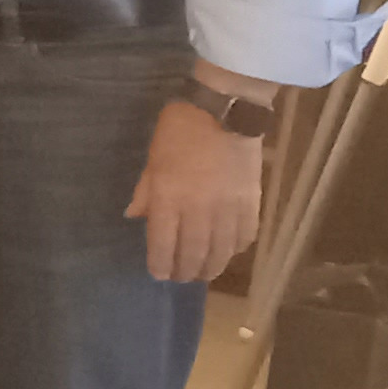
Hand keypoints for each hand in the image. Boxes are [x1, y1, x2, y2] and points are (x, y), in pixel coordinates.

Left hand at [129, 99, 265, 283]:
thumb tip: (135, 217)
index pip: (163, 244)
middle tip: (181, 277)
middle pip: (193, 253)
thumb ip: (146, 191)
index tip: (158, 274)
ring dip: (212, 267)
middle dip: (185, 271)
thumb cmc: (179, 130)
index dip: (160, 264)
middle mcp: (199, 210)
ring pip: (221, 251)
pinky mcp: (251, 203)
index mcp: (169, 198)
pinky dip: (235, 249)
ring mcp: (228, 208)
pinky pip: (245, 235)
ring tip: (204, 273)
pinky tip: (228, 252)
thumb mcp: (153, 159)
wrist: (225, 111)